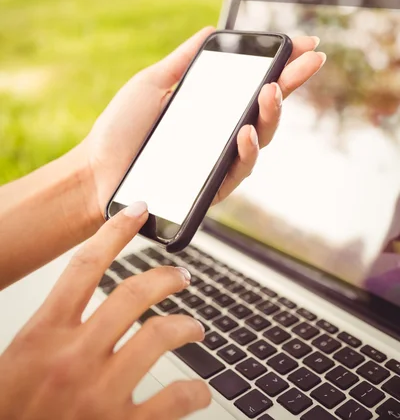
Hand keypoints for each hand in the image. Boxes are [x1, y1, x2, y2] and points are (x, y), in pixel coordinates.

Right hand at [0, 203, 209, 419]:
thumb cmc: (10, 412)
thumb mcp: (19, 359)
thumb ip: (52, 326)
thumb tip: (87, 293)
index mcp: (43, 335)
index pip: (85, 265)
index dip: (116, 231)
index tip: (138, 211)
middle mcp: (73, 358)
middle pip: (133, 294)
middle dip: (166, 276)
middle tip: (182, 275)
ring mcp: (98, 394)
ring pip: (159, 335)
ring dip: (185, 325)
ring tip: (194, 328)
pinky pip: (172, 400)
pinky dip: (193, 391)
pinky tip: (199, 390)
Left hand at [85, 27, 324, 221]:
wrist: (95, 169)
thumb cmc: (120, 128)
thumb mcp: (152, 83)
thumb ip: (183, 60)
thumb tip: (211, 31)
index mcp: (211, 107)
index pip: (255, 83)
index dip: (283, 65)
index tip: (305, 44)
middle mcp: (221, 132)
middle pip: (267, 108)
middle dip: (292, 83)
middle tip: (307, 62)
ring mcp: (219, 159)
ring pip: (261, 138)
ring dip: (272, 114)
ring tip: (272, 91)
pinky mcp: (212, 186)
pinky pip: (239, 169)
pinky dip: (246, 150)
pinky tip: (245, 133)